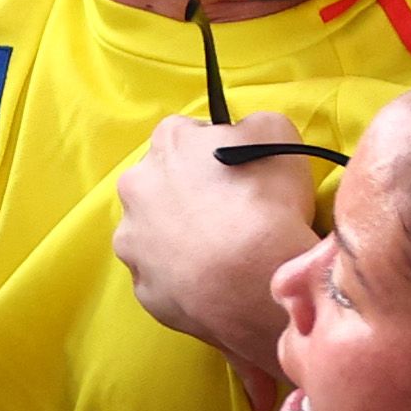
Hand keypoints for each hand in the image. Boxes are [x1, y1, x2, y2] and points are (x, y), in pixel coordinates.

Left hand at [111, 114, 316, 410]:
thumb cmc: (266, 199)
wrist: (252, 278)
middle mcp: (136, 187)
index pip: (186, 134)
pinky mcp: (142, 286)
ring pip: (153, 232)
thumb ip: (252, 124)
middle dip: (187, 193)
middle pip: (161, 183)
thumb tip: (240, 133)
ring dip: (177, 237)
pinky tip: (210, 282)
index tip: (235, 173)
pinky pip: (161, 276)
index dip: (213, 152)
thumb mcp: (277, 132)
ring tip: (218, 253)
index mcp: (167, 143)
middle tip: (226, 213)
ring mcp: (132, 241)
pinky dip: (180, 277)